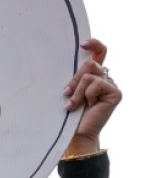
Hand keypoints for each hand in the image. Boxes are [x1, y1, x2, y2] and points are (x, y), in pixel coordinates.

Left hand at [62, 38, 120, 156]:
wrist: (74, 133)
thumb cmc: (67, 113)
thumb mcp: (68, 90)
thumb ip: (72, 76)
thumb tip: (63, 60)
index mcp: (93, 75)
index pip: (100, 53)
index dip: (94, 45)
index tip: (82, 44)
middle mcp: (104, 78)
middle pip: (90, 64)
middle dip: (74, 79)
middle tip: (66, 93)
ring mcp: (111, 85)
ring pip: (89, 75)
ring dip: (77, 90)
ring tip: (73, 104)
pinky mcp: (115, 93)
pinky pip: (96, 84)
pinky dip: (86, 95)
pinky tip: (88, 106)